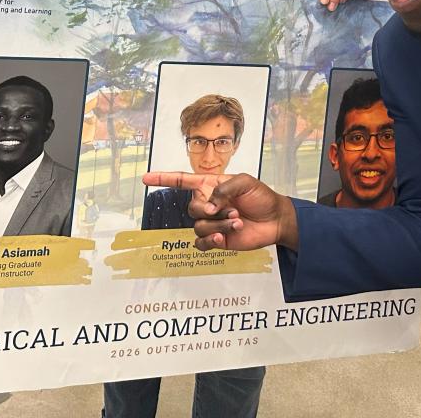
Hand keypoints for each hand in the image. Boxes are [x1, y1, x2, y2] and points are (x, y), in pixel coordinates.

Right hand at [143, 172, 296, 251]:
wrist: (275, 220)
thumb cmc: (261, 197)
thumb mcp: (245, 182)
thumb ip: (223, 188)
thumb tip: (209, 204)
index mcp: (210, 185)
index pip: (181, 181)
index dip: (162, 179)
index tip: (145, 178)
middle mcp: (208, 204)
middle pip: (191, 208)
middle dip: (210, 211)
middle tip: (231, 211)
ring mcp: (212, 223)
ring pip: (199, 226)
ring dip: (219, 226)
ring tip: (238, 223)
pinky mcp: (217, 240)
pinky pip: (201, 244)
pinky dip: (210, 242)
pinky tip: (223, 239)